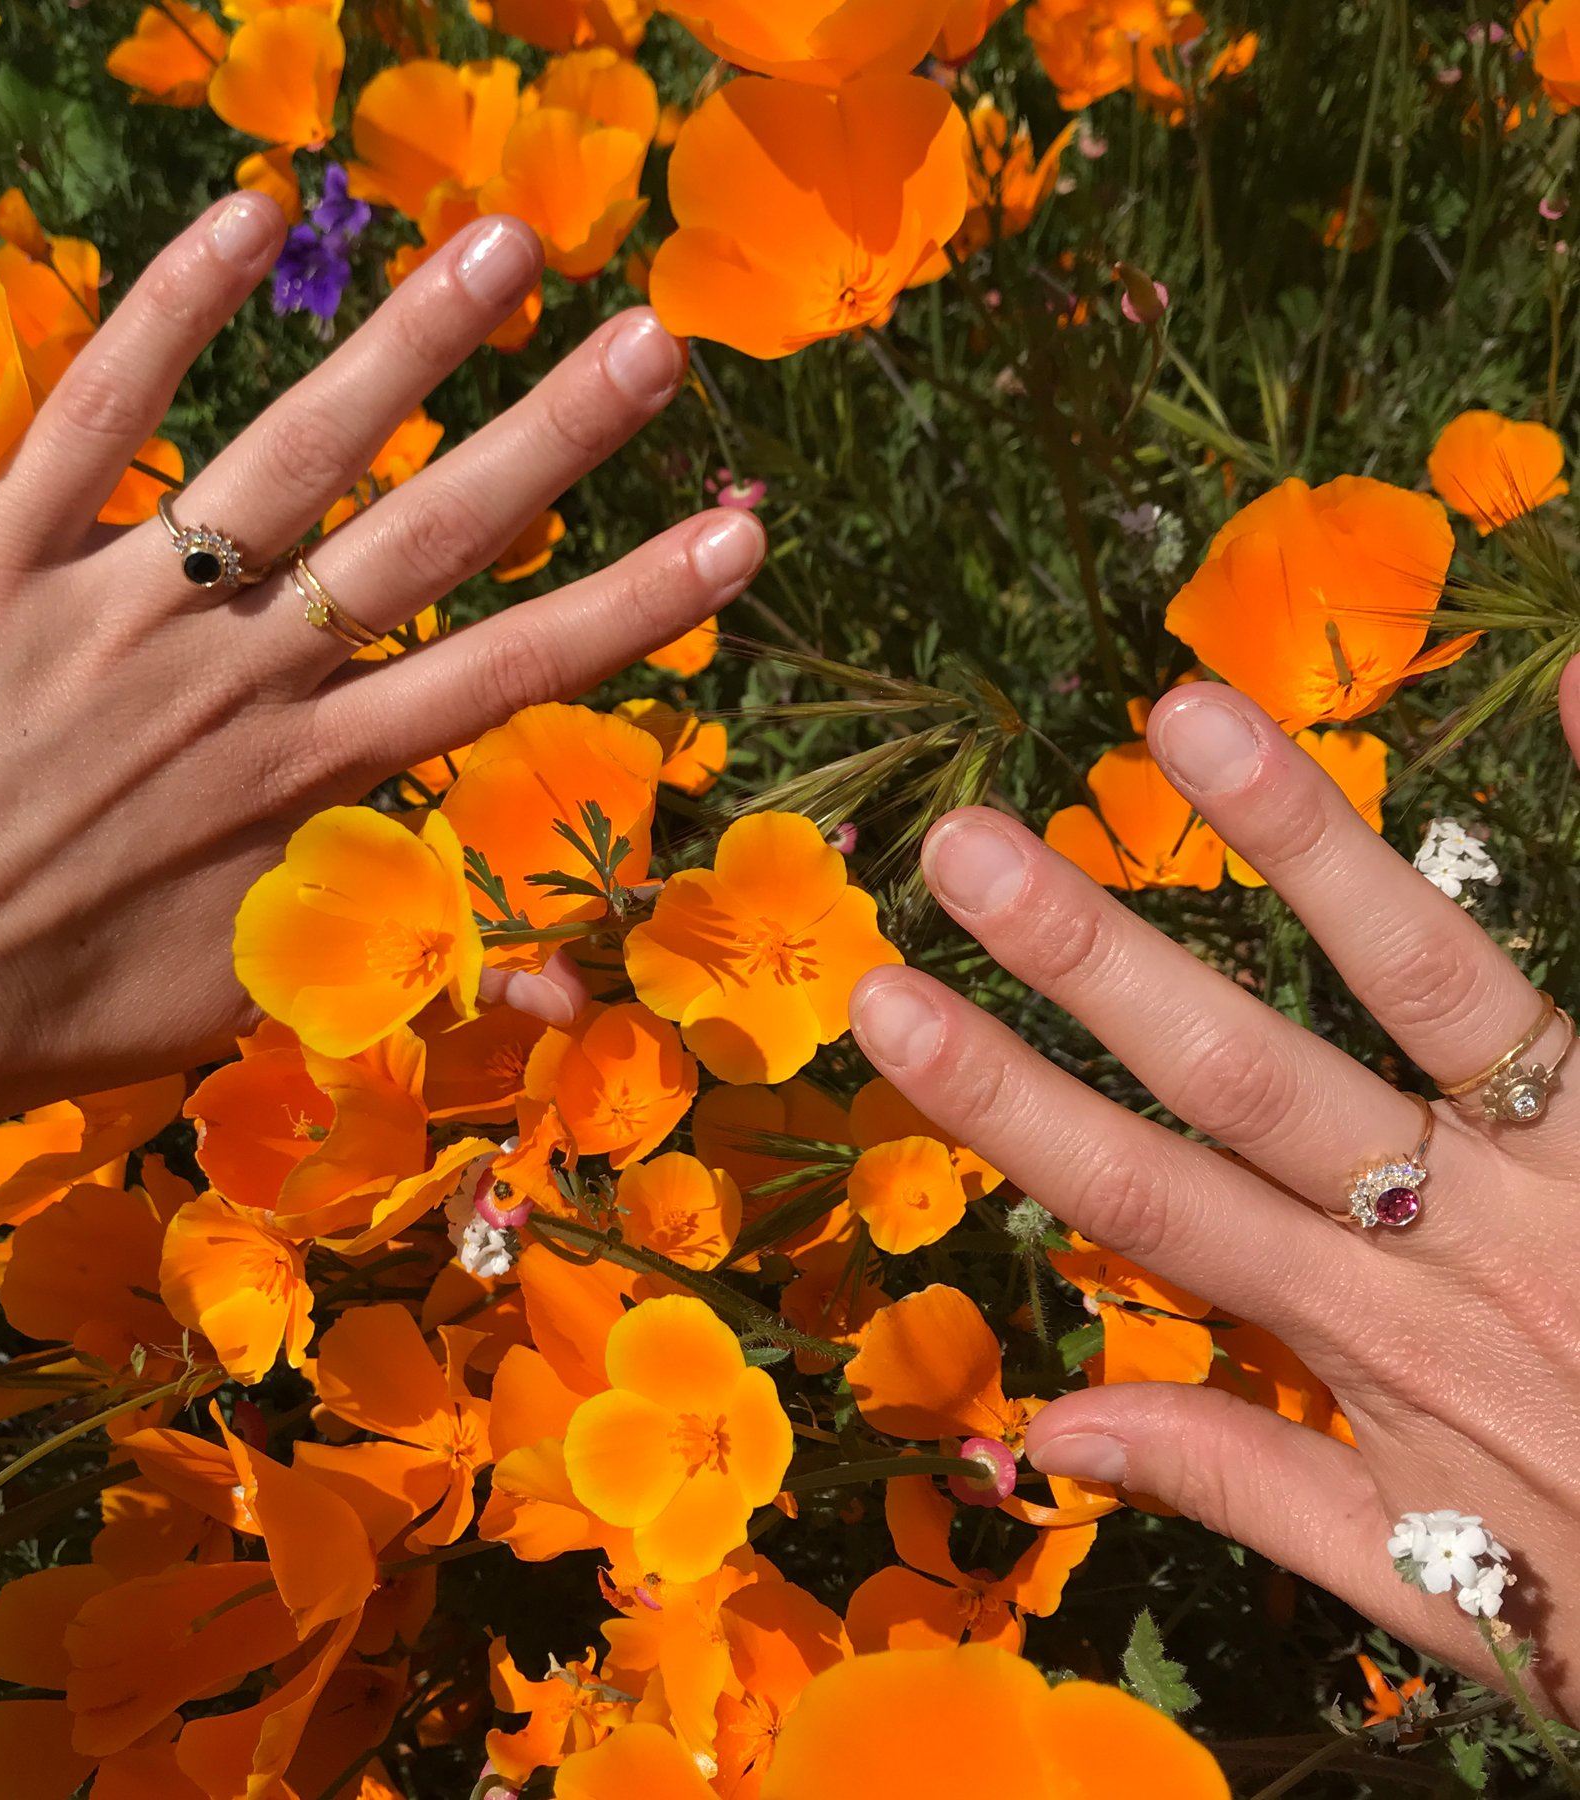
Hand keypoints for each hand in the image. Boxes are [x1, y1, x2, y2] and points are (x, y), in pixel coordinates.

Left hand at [0, 195, 765, 1286]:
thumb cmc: (52, 1011)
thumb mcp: (259, 1000)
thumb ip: (419, 960)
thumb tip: (576, 988)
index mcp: (315, 783)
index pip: (513, 670)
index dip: (638, 604)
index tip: (741, 536)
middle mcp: (246, 679)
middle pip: (433, 534)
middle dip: (558, 437)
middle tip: (658, 341)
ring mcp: (122, 607)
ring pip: (294, 449)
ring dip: (409, 343)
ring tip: (510, 246)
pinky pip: (98, 415)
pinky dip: (170, 310)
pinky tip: (250, 218)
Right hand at [849, 683, 1579, 1715]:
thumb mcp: (1440, 1590)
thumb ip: (1250, 1485)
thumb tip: (1045, 1430)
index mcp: (1376, 1343)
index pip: (1144, 1202)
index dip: (1002, 1101)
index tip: (880, 1005)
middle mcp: (1466, 1231)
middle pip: (1245, 1075)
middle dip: (1094, 958)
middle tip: (968, 843)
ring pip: (1430, 981)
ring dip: (1305, 845)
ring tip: (1186, 717)